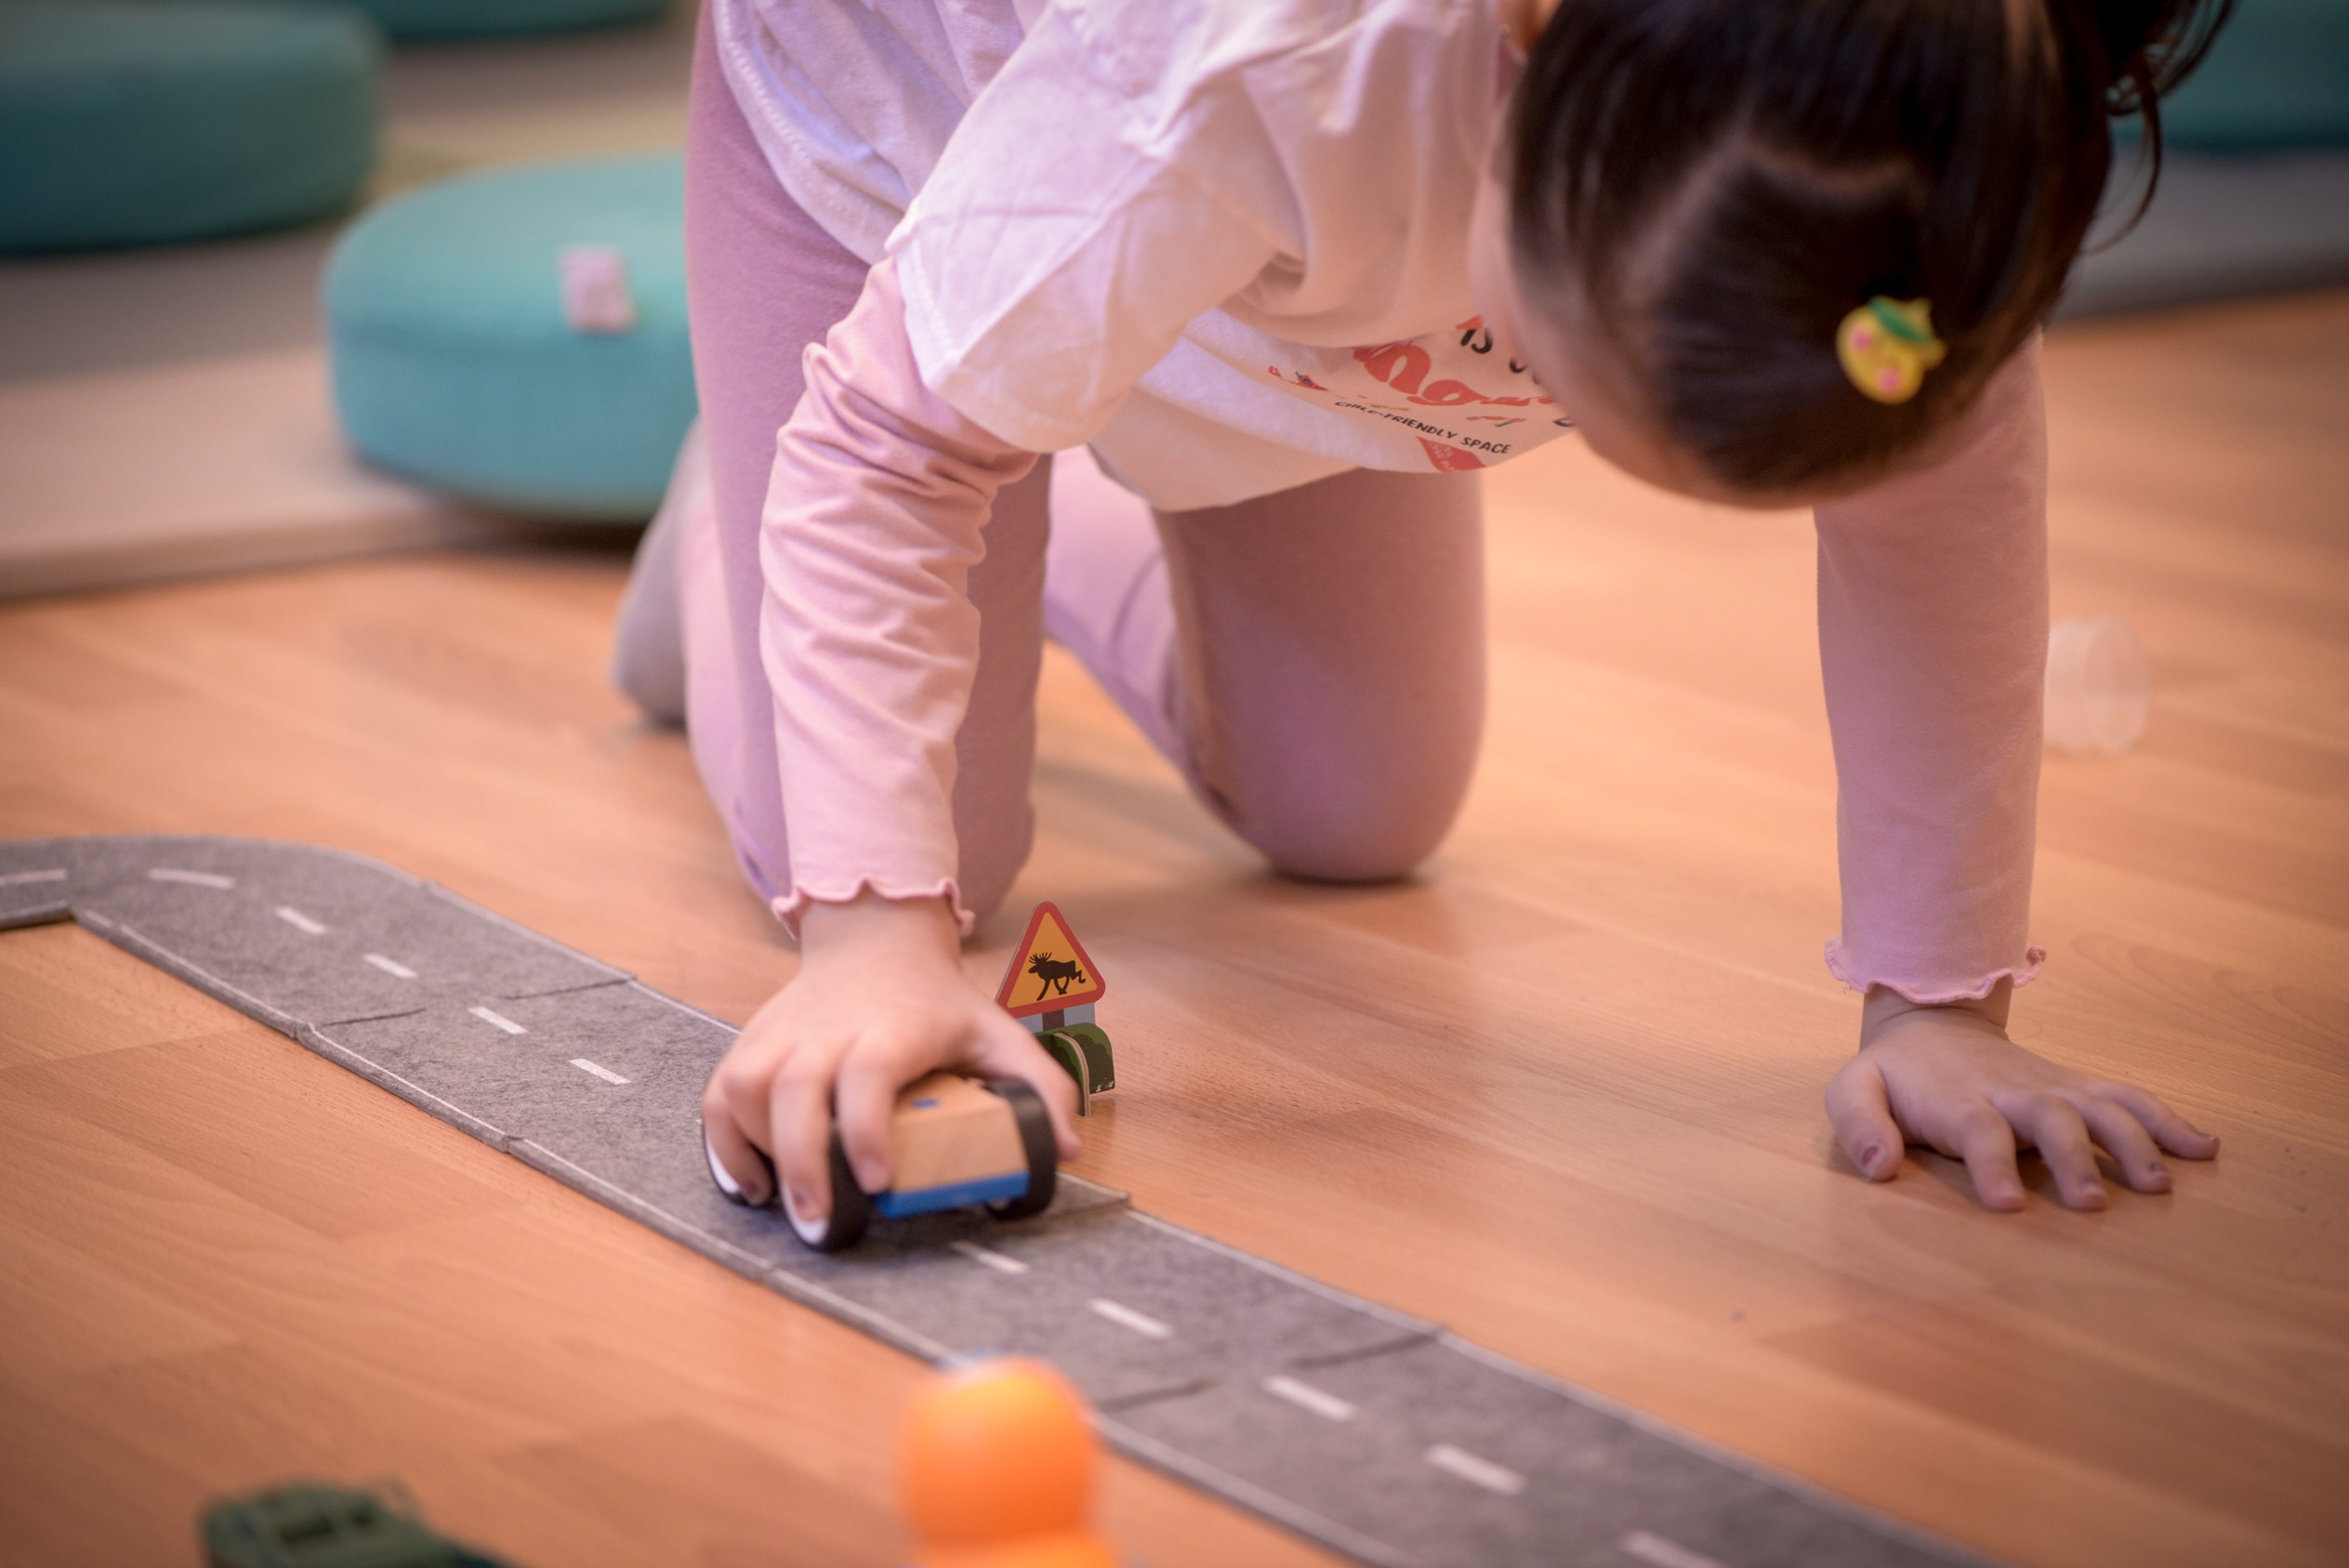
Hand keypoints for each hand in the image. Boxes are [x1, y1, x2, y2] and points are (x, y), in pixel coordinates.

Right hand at [701, 891, 1079, 1221]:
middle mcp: (829, 1030)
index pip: (868, 1073)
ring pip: (747, 1090)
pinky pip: (719, 1095)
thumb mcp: (999, 1032)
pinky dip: (724, 1144)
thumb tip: (1065, 1150)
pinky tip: (754, 1184)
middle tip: (816, 1221)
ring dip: (757, 1150)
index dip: (867, 1127)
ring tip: (785, 1202)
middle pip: (794, 1089)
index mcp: (892, 1029)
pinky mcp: (751, 1045)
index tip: (878, 1181)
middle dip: (801, 1160)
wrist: (875, 940)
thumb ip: (1040, 1086)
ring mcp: (783, 1035)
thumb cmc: (937, 1002)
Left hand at [1824, 981, 2217, 1210]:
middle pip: (2051, 1118)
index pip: (1978, 1130)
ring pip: (2100, 1107)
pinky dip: (2168, 1120)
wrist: (1931, 1021)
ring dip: (2133, 1143)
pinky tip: (2206, 1149)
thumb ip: (1859, 1125)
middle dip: (2073, 1158)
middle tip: (2093, 1205)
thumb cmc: (1894, 1074)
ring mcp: (2052, 1087)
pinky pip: (2129, 1098)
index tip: (2009, 1204)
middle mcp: (2014, 1092)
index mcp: (1959, 1099)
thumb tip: (1877, 1169)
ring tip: (2159, 1188)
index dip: (1992, 1164)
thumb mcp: (1854, 1089)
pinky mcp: (2077, 1088)